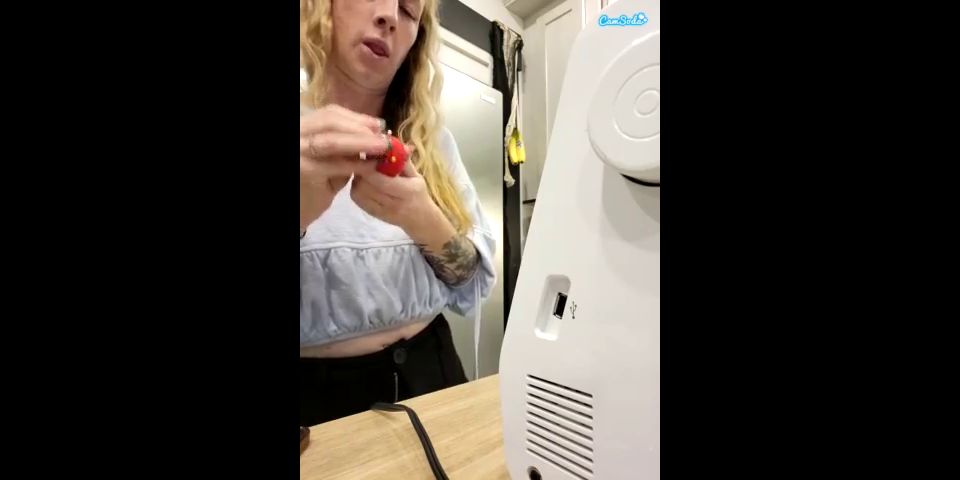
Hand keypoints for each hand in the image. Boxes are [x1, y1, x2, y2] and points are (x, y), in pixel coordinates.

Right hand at [300, 104, 389, 229]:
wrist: (297, 211)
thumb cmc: (312, 185)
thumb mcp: (328, 159)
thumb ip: (345, 146)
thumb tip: (374, 133)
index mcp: (302, 128)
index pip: (329, 114)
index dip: (356, 117)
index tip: (378, 124)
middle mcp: (297, 135)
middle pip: (330, 121)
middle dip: (361, 129)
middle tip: (383, 138)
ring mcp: (298, 152)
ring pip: (332, 140)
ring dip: (362, 143)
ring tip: (382, 149)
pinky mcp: (304, 171)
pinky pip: (335, 164)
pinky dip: (356, 164)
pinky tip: (372, 167)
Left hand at [350, 148, 438, 233]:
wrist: (419, 219)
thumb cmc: (418, 193)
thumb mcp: (416, 175)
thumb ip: (403, 160)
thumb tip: (390, 140)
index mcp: (407, 192)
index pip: (380, 179)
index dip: (370, 165)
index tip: (369, 153)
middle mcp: (393, 204)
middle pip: (366, 184)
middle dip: (362, 169)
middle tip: (364, 159)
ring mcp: (380, 211)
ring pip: (358, 190)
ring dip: (358, 177)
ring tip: (365, 169)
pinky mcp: (371, 213)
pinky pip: (356, 197)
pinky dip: (356, 186)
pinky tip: (363, 180)